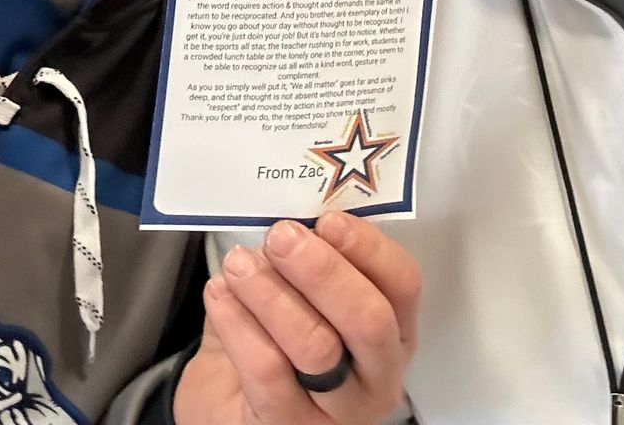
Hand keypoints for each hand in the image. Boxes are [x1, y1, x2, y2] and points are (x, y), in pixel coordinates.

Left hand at [173, 214, 419, 424]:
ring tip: (240, 265)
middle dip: (322, 270)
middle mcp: (377, 375)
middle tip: (281, 238)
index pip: (402, 285)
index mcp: (392, 332)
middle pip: (368, 319)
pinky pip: (267, 371)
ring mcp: (337, 410)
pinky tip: (221, 297)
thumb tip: (291, 217)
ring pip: (317, 346)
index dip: (368, 248)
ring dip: (272, 294)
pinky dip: (238, 324)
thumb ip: (305, 261)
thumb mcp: (300, 297)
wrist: (229, 407)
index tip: (328, 221)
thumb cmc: (273, 346)